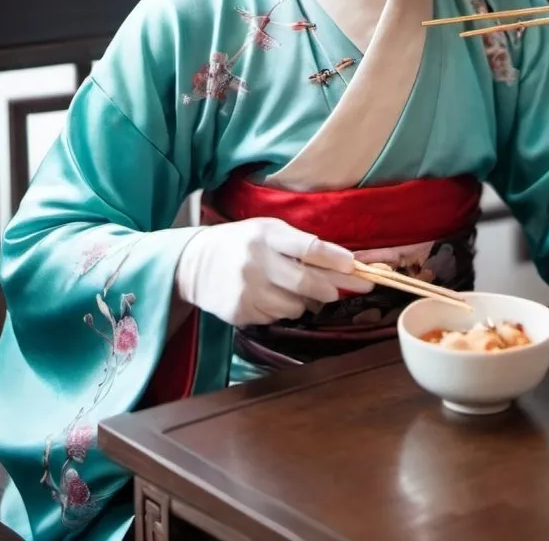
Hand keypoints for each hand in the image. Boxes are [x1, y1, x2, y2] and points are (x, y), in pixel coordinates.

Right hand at [174, 217, 371, 325]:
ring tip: (295, 290)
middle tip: (343, 290)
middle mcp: (256, 261)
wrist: (193, 263)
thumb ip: (300, 244)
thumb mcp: (268, 231)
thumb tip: (341, 264)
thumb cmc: (242, 243)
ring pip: (294, 306)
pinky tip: (272, 297)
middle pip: (306, 282)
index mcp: (266, 235)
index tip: (355, 267)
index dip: (336, 259)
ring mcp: (246, 290)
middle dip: (331, 288)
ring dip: (305, 301)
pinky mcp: (239, 312)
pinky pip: (276, 317)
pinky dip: (283, 310)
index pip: (309, 248)